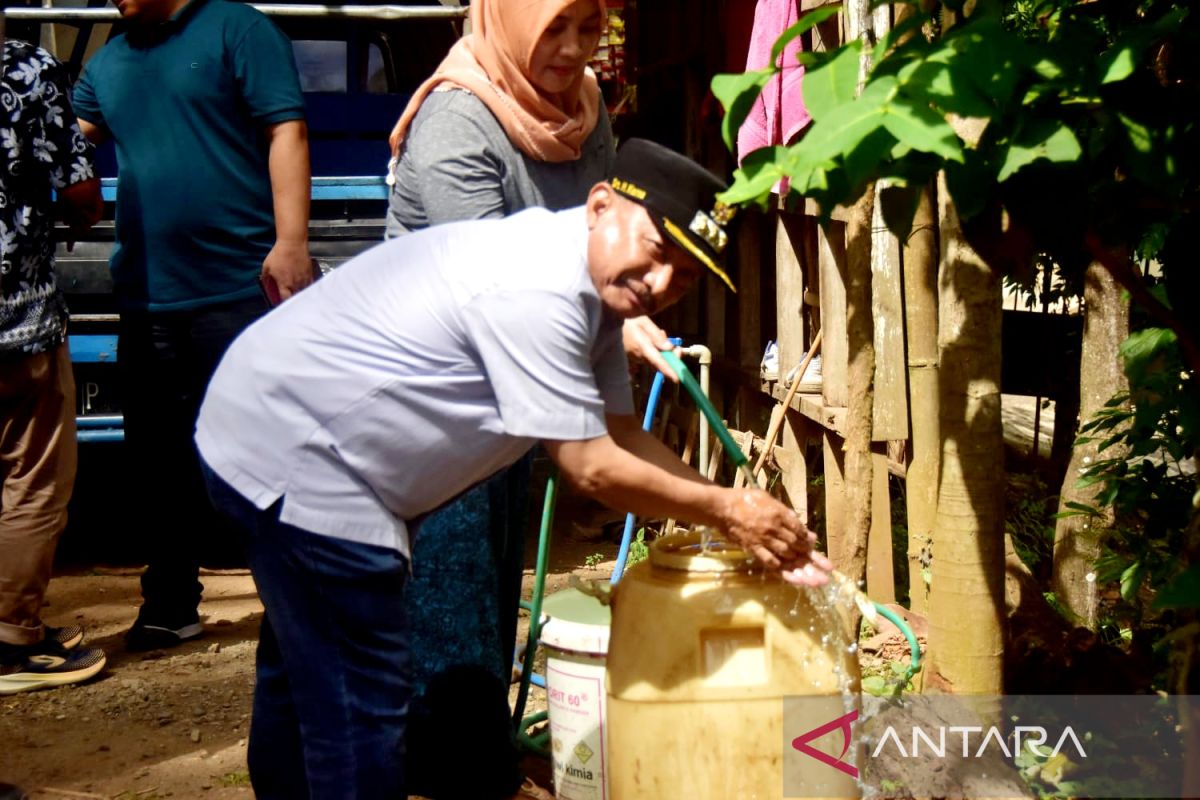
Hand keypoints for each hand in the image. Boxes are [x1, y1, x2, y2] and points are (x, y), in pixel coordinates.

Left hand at [261, 240, 312, 302]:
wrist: (293, 243)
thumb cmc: (279, 253)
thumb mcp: (267, 266)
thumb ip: (266, 278)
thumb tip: (265, 284)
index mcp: (284, 283)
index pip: (285, 299)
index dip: (283, 304)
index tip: (281, 304)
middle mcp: (296, 284)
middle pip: (296, 298)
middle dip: (292, 300)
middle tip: (289, 300)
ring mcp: (304, 279)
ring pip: (304, 293)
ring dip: (300, 295)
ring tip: (297, 295)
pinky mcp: (310, 274)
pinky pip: (310, 286)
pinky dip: (307, 288)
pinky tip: (304, 288)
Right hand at [622, 316, 677, 381]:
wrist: (608, 324)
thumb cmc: (627, 321)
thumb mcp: (643, 322)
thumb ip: (656, 335)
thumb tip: (669, 348)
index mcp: (642, 346)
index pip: (657, 361)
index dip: (668, 370)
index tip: (676, 379)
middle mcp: (639, 356)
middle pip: (659, 363)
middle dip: (671, 359)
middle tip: (678, 349)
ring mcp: (635, 359)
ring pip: (654, 361)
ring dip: (663, 354)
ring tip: (662, 337)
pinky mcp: (634, 359)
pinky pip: (649, 358)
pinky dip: (655, 352)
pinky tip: (653, 341)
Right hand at [717, 488, 832, 584]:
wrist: (722, 508)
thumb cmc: (745, 499)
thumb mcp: (768, 499)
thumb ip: (786, 512)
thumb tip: (801, 525)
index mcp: (778, 513)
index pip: (799, 530)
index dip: (807, 539)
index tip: (812, 545)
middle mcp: (773, 528)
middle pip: (796, 544)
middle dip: (809, 557)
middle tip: (821, 567)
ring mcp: (763, 540)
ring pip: (786, 555)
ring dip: (800, 566)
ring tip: (812, 578)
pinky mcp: (753, 549)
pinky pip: (770, 562)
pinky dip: (781, 569)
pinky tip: (790, 575)